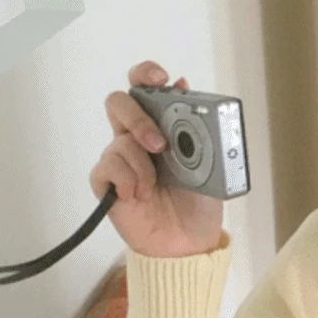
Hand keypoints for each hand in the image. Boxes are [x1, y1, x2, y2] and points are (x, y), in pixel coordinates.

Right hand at [89, 60, 224, 257]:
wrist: (189, 243)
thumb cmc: (199, 203)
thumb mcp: (210, 164)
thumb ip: (197, 128)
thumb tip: (185, 86)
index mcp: (162, 126)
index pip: (144, 87)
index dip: (146, 74)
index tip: (161, 78)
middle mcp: (137, 137)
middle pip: (119, 103)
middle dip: (138, 118)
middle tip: (160, 144)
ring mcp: (121, 160)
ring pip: (118, 141)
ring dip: (141, 164)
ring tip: (154, 186)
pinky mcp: (108, 184)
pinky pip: (107, 168)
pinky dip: (127, 181)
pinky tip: (139, 196)